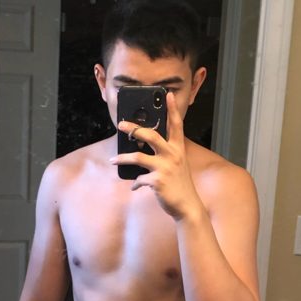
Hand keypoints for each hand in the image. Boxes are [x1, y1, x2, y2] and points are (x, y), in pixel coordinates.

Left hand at [110, 92, 200, 220]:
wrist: (187, 205)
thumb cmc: (179, 184)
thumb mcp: (176, 165)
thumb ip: (164, 154)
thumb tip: (142, 150)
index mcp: (178, 149)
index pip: (176, 125)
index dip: (172, 110)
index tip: (167, 95)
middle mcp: (172, 155)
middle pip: (151, 136)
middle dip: (134, 129)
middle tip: (121, 125)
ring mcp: (165, 168)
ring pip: (137, 158)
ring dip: (123, 158)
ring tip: (113, 160)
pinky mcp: (157, 181)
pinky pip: (139, 179)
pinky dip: (135, 183)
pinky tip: (135, 186)